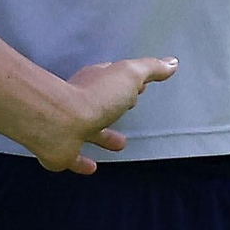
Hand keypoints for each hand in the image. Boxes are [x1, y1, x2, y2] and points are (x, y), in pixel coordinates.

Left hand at [28, 57, 178, 174]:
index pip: (114, 79)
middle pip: (102, 105)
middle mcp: (81, 102)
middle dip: (116, 108)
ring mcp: (71, 127)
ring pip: (89, 132)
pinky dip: (82, 162)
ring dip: (104, 137)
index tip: (140, 87)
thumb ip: (150, 68)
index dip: (128, 82)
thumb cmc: (95, 97)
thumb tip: (171, 62)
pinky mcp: (62, 151)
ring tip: (120, 145)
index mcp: (96, 82)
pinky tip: (92, 167)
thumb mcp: (129, 75)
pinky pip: (74, 158)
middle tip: (130, 110)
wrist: (59, 122)